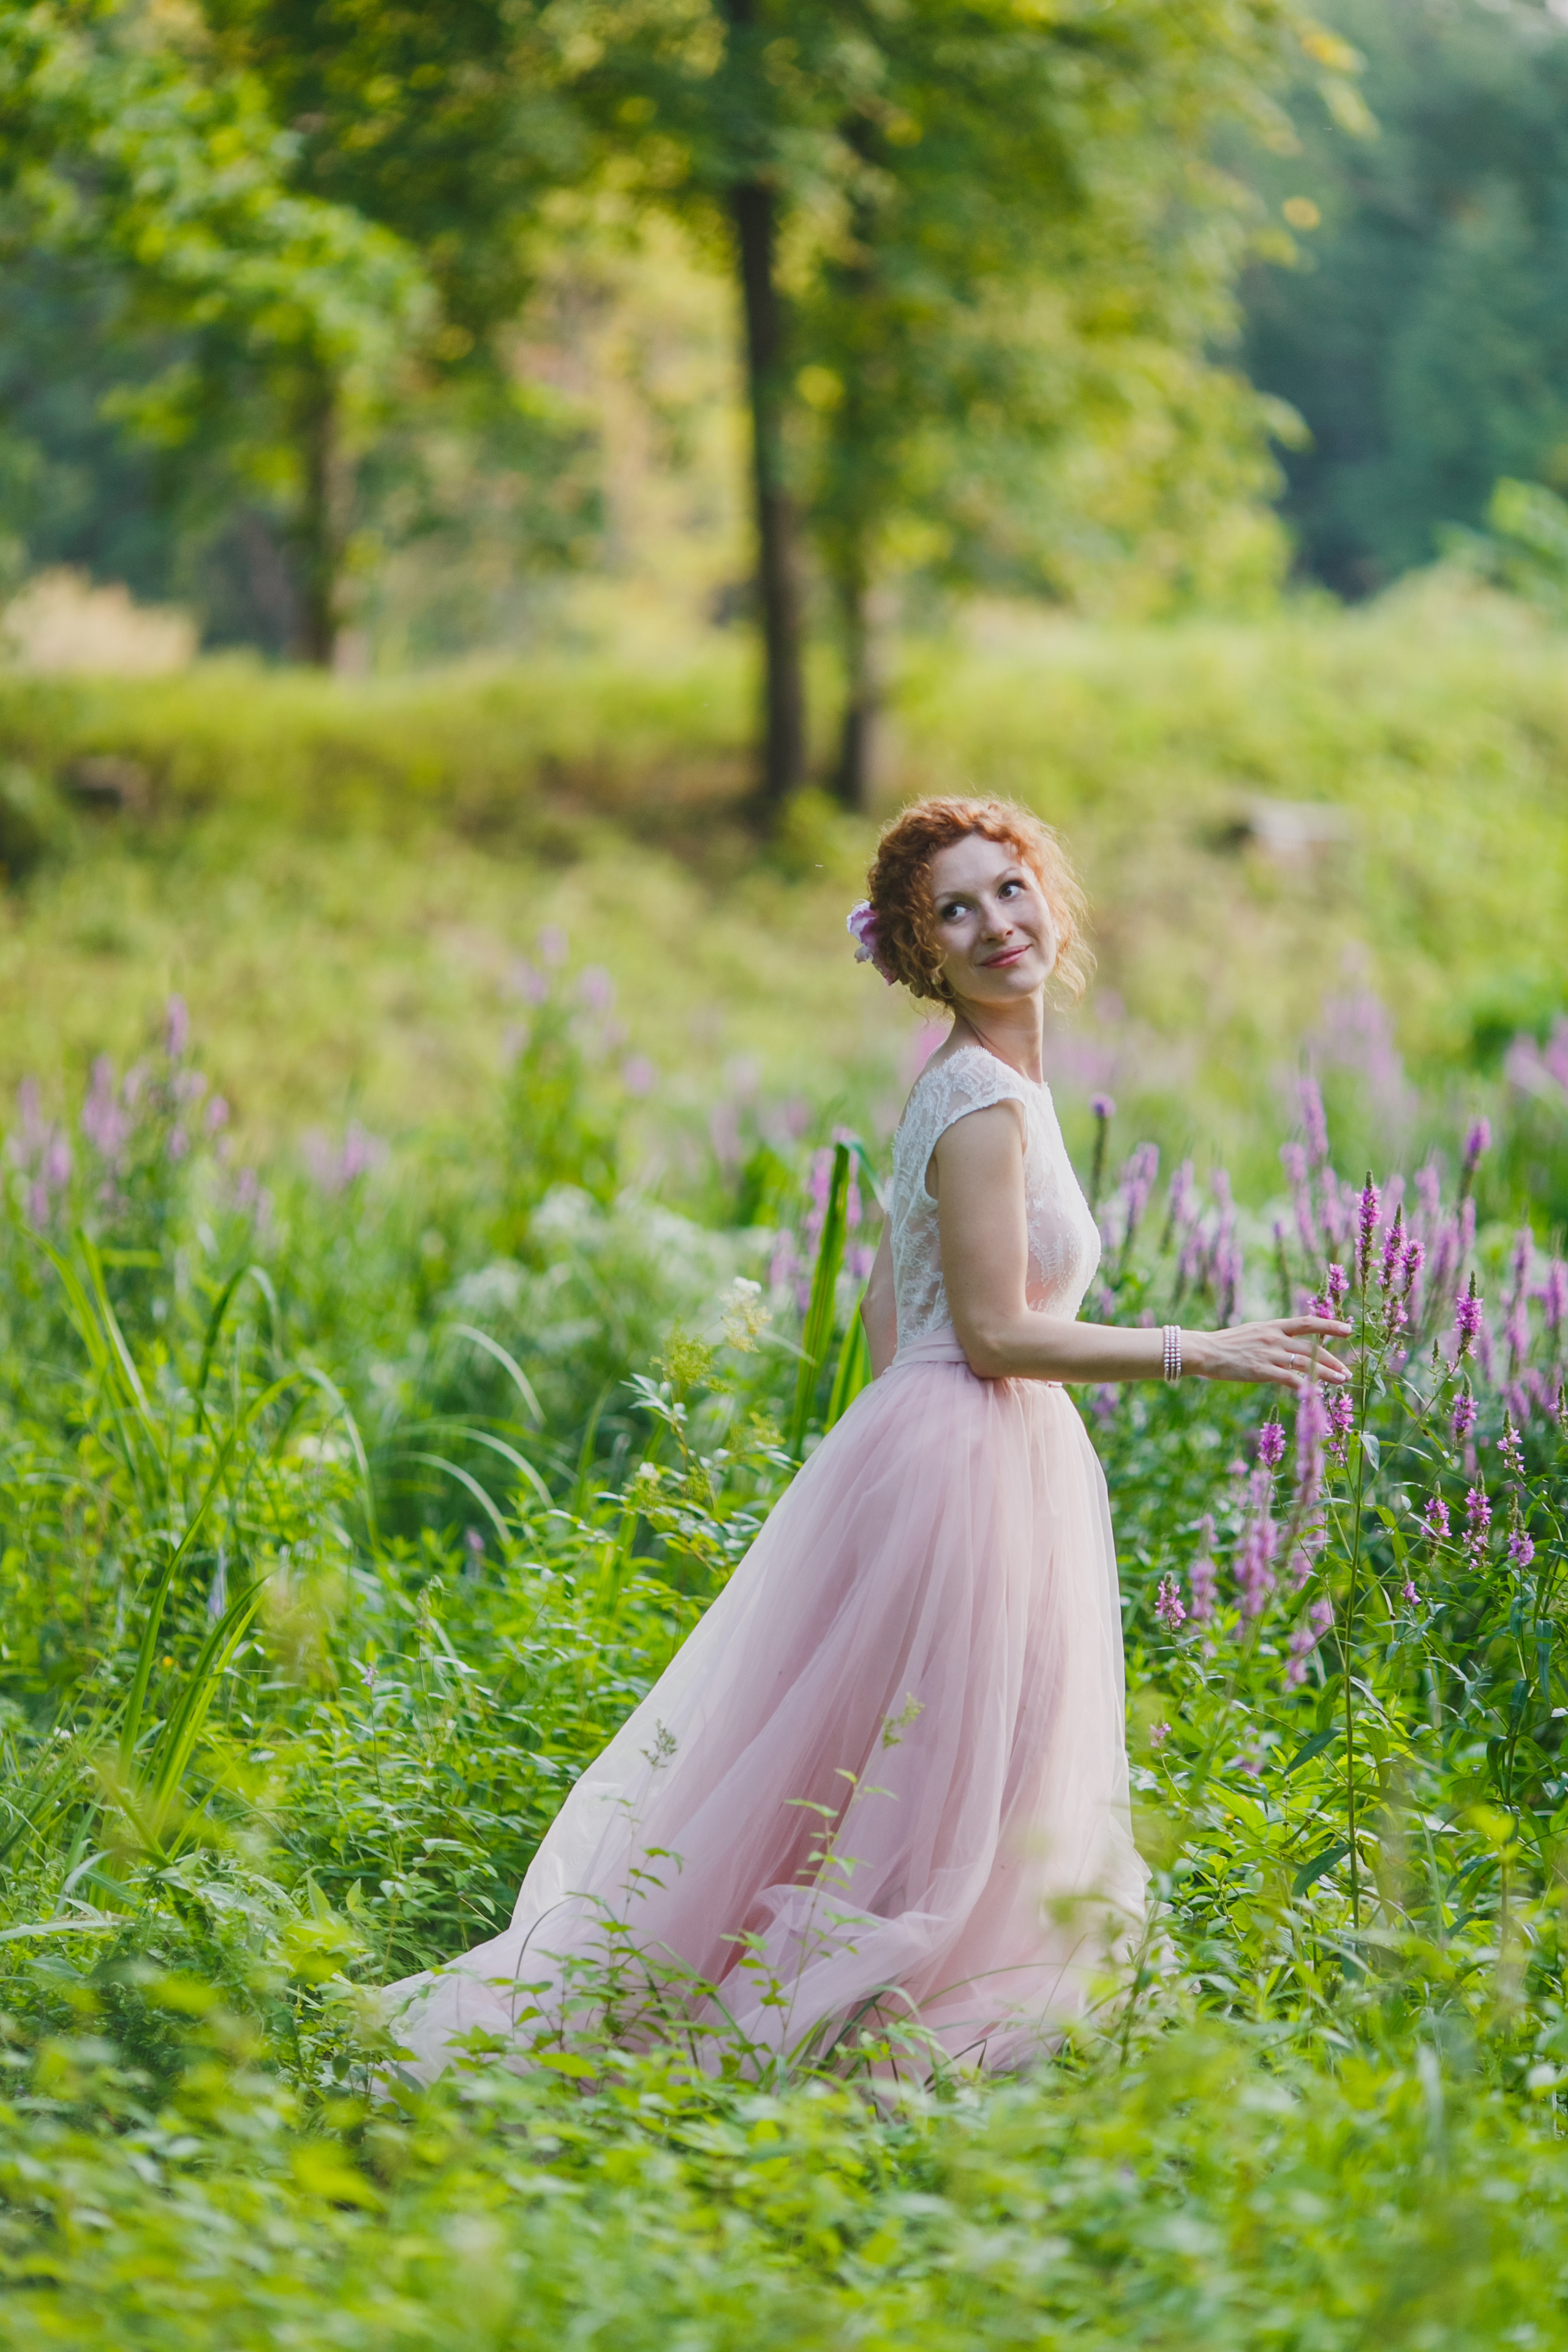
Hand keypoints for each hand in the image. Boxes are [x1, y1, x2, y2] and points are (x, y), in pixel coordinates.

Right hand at [1188, 1316, 1353, 1387]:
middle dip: (1333, 1360)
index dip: (1330, 1325)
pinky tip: (1316, 1393)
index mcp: (1272, 1326)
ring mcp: (1269, 1354)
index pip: (1307, 1322)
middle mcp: (1274, 1338)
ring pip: (1306, 1364)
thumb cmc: (1224, 1344)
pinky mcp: (1262, 1370)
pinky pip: (1290, 1379)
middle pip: (1311, 1347)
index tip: (1348, 1329)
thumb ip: (1270, 1337)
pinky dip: (1306, 1386)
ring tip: (1342, 1381)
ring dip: (1327, 1373)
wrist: (1204, 1351)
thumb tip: (1285, 1344)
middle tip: (1346, 1371)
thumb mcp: (1251, 1332)